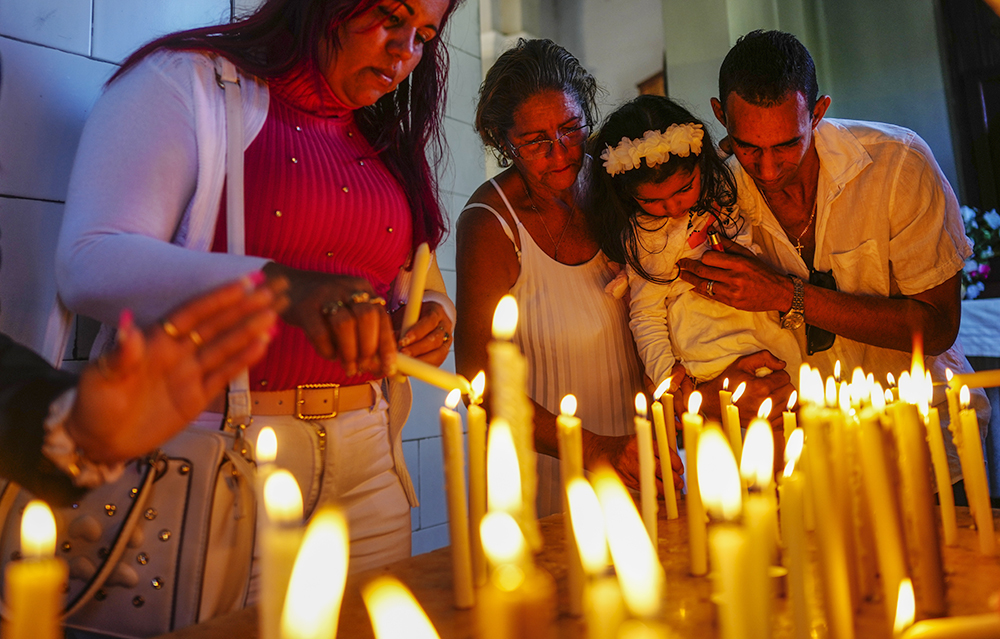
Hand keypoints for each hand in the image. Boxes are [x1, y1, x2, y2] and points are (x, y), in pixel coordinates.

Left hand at [68, 274, 286, 463]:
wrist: (98, 441)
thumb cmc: (94, 404)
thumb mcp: (100, 378)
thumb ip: (120, 353)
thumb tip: (127, 325)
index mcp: (155, 341)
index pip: (192, 314)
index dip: (217, 298)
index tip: (242, 283)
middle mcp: (177, 353)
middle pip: (216, 326)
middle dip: (243, 309)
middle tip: (270, 292)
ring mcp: (189, 374)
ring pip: (225, 347)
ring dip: (249, 331)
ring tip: (273, 316)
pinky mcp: (197, 397)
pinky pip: (224, 375)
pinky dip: (243, 360)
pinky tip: (262, 346)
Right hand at [263, 262, 395, 376]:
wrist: (289, 285)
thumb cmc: (325, 306)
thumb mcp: (348, 309)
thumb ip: (365, 332)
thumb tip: (381, 365)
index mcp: (362, 287)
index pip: (382, 316)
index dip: (387, 344)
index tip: (389, 367)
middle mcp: (346, 287)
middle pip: (366, 317)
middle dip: (368, 348)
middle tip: (364, 367)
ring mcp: (324, 294)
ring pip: (345, 324)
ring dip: (350, 352)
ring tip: (349, 367)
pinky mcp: (304, 306)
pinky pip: (319, 332)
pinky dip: (327, 350)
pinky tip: (330, 355)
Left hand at [393, 302, 451, 366]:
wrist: (426, 319)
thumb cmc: (414, 316)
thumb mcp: (405, 316)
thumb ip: (400, 325)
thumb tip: (390, 337)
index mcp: (436, 312)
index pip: (429, 321)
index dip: (416, 332)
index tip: (402, 341)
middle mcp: (444, 326)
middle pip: (435, 340)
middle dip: (417, 349)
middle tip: (402, 354)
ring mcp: (447, 341)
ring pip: (438, 353)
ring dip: (420, 360)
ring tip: (405, 365)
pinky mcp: (444, 353)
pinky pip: (437, 363)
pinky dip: (423, 368)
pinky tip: (410, 370)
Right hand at [583, 433, 683, 494]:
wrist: (599, 451)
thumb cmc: (623, 447)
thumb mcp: (638, 440)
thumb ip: (655, 449)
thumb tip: (675, 466)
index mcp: (641, 441)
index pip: (664, 453)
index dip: (675, 464)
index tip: (680, 470)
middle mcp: (634, 453)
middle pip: (660, 469)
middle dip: (673, 479)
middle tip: (679, 484)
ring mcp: (628, 467)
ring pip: (652, 482)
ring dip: (664, 489)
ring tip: (671, 490)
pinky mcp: (623, 478)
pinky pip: (642, 488)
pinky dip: (652, 492)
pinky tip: (657, 492)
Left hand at [677, 239, 791, 313]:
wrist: (777, 292)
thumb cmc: (762, 272)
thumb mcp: (747, 255)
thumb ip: (728, 245)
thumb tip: (711, 234)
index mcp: (738, 263)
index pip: (710, 258)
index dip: (703, 257)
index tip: (699, 257)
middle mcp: (734, 277)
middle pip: (703, 272)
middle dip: (689, 267)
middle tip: (680, 264)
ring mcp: (732, 292)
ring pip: (703, 285)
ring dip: (690, 279)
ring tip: (682, 274)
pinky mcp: (731, 302)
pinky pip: (710, 295)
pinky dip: (700, 290)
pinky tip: (693, 286)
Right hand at [692, 351, 792, 426]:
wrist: (714, 403)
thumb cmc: (728, 382)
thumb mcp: (742, 363)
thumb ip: (764, 357)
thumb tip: (782, 364)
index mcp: (760, 387)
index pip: (785, 377)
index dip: (778, 373)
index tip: (770, 375)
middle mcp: (765, 403)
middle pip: (790, 390)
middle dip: (783, 385)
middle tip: (771, 384)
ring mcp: (767, 416)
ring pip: (791, 404)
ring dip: (784, 397)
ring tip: (772, 394)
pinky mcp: (766, 424)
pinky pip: (787, 418)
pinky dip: (785, 411)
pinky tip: (776, 406)